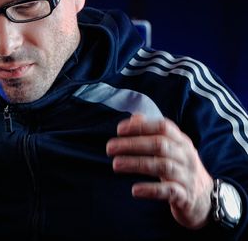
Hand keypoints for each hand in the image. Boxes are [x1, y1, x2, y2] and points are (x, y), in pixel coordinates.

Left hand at [106, 114, 212, 228]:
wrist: (206, 199)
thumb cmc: (181, 168)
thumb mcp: (172, 148)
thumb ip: (153, 132)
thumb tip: (134, 117)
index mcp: (182, 141)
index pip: (163, 127)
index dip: (141, 126)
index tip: (119, 129)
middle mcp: (186, 156)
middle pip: (160, 145)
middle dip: (133, 144)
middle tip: (110, 148)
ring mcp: (187, 176)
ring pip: (162, 166)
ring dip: (136, 164)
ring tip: (116, 164)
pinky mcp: (185, 196)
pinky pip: (168, 191)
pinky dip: (151, 189)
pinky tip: (135, 190)